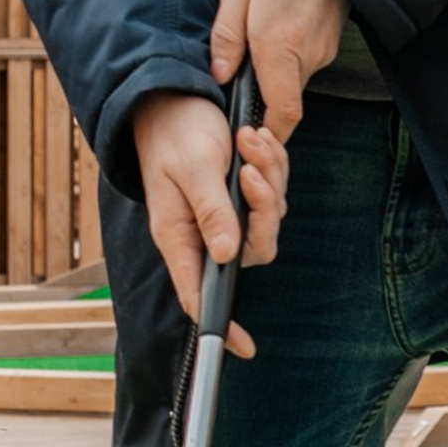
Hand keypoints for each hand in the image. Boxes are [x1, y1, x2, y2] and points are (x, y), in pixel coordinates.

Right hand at [131, 90, 288, 357]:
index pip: (198, 293)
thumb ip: (211, 210)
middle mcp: (204, 233)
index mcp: (180, 236)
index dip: (221, 321)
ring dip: (269, 180)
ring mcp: (225, 216)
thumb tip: (227, 255)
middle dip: (262, 210)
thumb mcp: (192, 168)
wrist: (175, 98)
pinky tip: (255, 141)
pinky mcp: (242, 197)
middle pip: (252, 251)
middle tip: (249, 170)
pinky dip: (272, 167)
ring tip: (249, 141)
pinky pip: (273, 195)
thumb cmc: (174, 134)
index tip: (243, 348)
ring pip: (268, 219)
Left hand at [209, 0, 348, 144]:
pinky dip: (287, 52)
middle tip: (235, 74)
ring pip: (294, 76)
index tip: (248, 137)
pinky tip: (274, 23)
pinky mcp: (332, 34)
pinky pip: (306, 57)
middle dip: (261, 94)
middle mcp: (310, 54)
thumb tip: (219, 75)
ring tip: (252, 37)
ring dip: (273, 69)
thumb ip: (227, 37)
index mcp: (281, 47)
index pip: (283, 115)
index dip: (268, 135)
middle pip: (284, 96)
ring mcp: (326, 46)